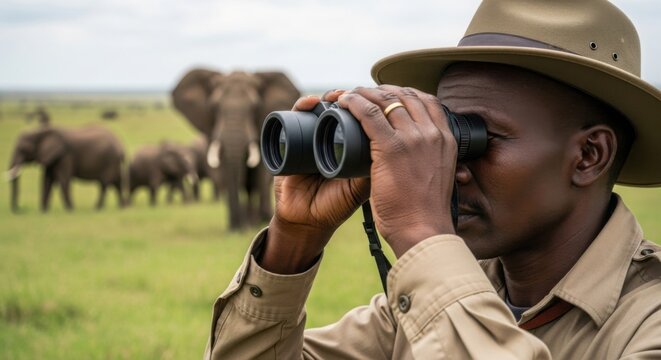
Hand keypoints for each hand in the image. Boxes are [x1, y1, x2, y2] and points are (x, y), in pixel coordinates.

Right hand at [260, 90, 369, 273]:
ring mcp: (311, 136)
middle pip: (342, 106)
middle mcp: (332, 137)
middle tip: (355, 94)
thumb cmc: (336, 205)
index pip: (362, 116)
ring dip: (328, 96)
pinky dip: (302, 105)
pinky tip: (310, 103)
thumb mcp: (363, 188)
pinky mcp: (289, 140)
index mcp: (351, 145)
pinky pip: (295, 116)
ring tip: (334, 97)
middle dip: (350, 95)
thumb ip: (380, 169)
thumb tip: (400, 146)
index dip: (369, 103)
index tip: (375, 98)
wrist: (306, 221)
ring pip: (320, 106)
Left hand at [338, 86, 456, 257]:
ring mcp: (413, 138)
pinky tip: (344, 102)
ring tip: (349, 95)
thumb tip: (416, 157)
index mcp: (446, 139)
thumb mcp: (438, 177)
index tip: (387, 95)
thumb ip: (429, 160)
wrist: (423, 231)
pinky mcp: (391, 148)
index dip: (404, 93)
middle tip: (364, 93)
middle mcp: (432, 133)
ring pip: (386, 101)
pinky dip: (355, 103)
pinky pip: (370, 114)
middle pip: (405, 95)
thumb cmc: (425, 212)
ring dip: (364, 93)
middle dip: (382, 90)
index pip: (427, 101)